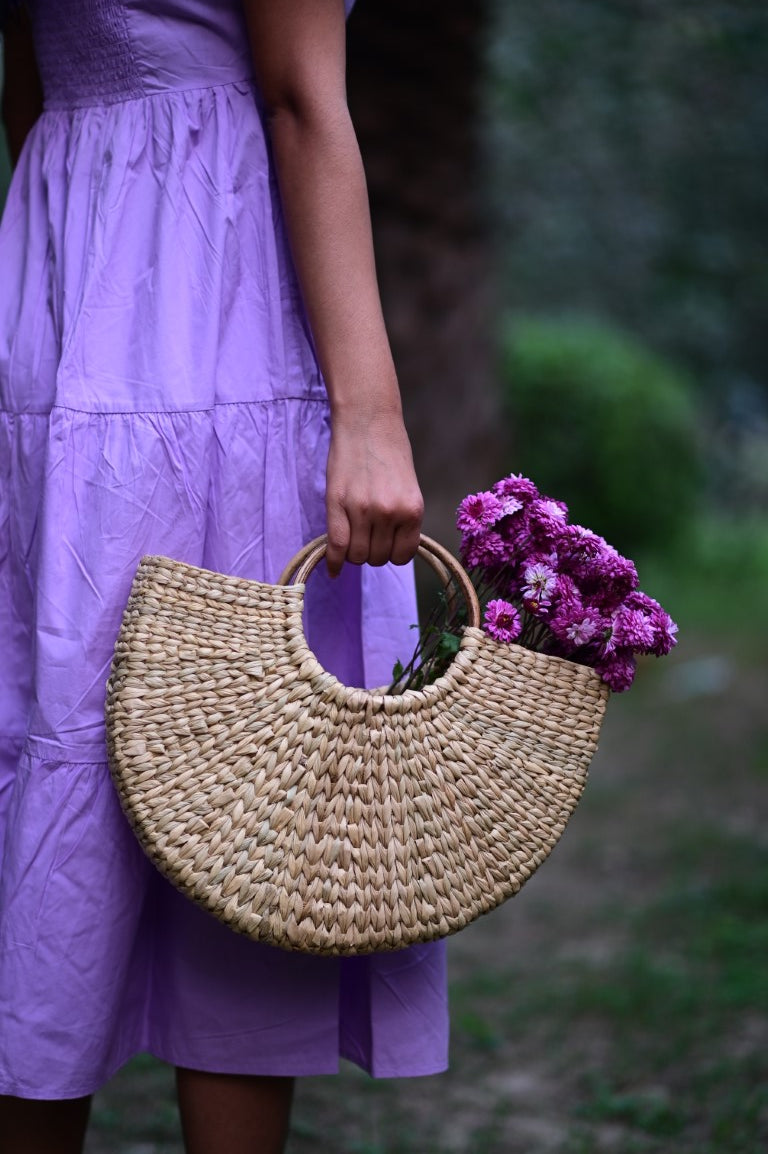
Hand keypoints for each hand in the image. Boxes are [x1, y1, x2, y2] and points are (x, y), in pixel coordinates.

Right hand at [325, 406, 423, 577]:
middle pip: (378, 558)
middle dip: (372, 552)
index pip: (402, 556)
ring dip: (354, 553)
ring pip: (357, 556)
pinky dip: (334, 562)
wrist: (367, 421)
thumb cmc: (390, 452)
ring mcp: (363, 510)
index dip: (391, 553)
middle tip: (366, 534)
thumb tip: (391, 552)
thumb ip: (402, 520)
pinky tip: (333, 570)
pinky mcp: (338, 504)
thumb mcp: (408, 489)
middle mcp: (390, 514)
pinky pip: (336, 546)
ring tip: (353, 535)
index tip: (385, 544)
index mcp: (413, 511)